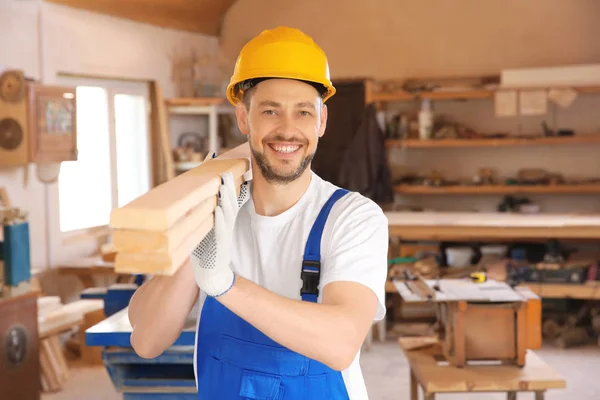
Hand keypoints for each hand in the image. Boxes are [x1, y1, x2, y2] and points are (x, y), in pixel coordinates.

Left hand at [190, 172, 249, 296]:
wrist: (211, 273)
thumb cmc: (205, 250)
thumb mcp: (204, 228)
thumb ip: (202, 213)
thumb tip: (191, 196)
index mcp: (223, 219)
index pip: (227, 198)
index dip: (227, 183)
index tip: (224, 168)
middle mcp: (226, 224)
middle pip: (230, 202)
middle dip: (228, 186)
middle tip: (226, 171)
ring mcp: (224, 233)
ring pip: (227, 212)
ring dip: (226, 199)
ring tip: (223, 185)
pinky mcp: (220, 244)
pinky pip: (221, 229)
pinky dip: (219, 219)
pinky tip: (217, 209)